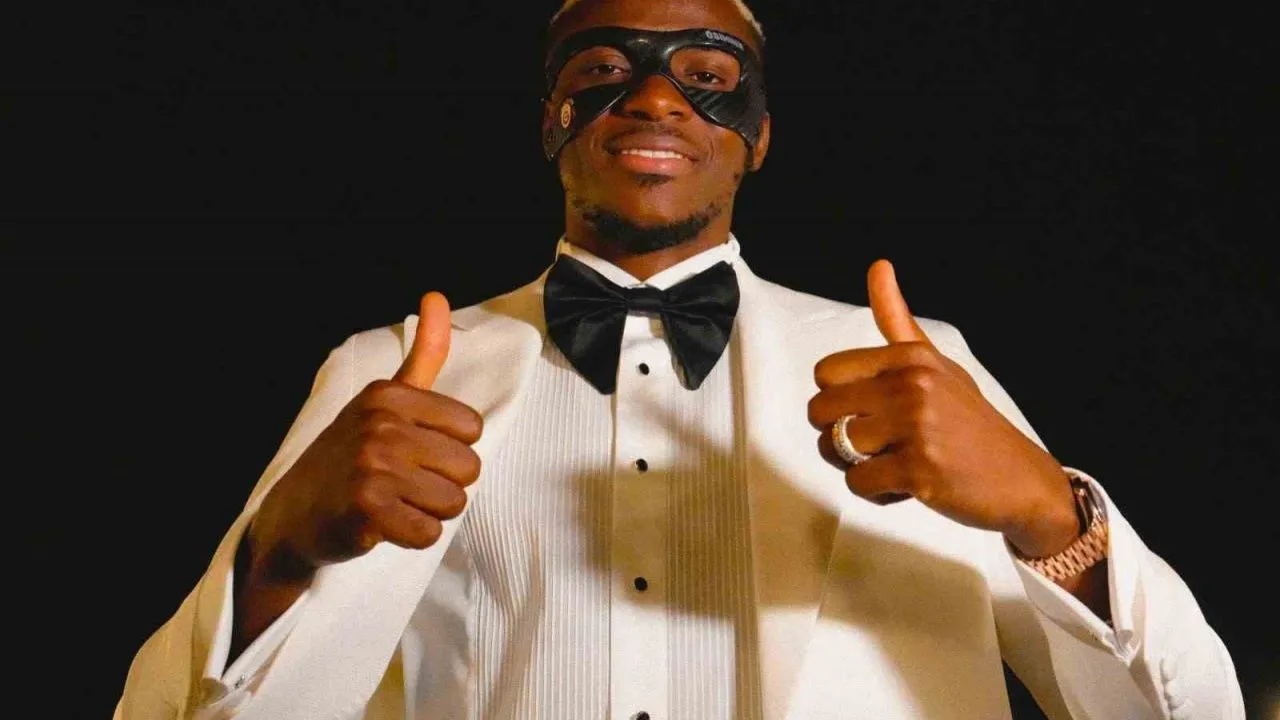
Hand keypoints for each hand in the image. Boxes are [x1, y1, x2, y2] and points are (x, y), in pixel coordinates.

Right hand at [249, 291, 484, 579]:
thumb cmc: (349, 457)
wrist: (292, 516)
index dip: (449, 449)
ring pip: (453, 501)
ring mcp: (371, 465)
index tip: (412, 453)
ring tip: (394, 503)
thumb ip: (423, 355)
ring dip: (429, 512)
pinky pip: (429, 532)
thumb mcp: (383, 400)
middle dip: (443, 485)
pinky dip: (413, 537)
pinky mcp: (367, 509)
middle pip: (469, 468)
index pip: (472, 429)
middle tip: (402, 485)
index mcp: (388, 395)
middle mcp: (379, 424)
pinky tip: (384, 526)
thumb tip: (437, 296)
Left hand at [807, 260, 1078, 556]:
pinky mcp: (919, 470)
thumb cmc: (970, 423)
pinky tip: (909, 484)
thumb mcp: (937, 364)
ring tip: (896, 462)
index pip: (825, 373)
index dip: (838, 400)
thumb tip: (878, 266)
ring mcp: (916, 427)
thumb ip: (897, 321)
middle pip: (819, 412)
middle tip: (878, 444)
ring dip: (856, 465)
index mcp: (910, 357)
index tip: (870, 411)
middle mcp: (911, 385)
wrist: (1022, 480)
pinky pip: (857, 482)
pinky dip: (876, 492)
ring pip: (834, 449)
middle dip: (837, 436)